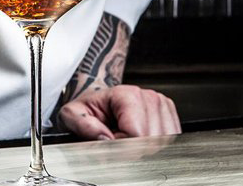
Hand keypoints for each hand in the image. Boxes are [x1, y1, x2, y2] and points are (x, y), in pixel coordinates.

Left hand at [58, 85, 180, 139]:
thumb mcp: (72, 114)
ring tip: (126, 137)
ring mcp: (162, 106)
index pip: (136, 134)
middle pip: (151, 140)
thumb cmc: (89, 108)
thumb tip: (104, 138)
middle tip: (116, 139)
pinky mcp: (169, 117)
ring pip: (163, 143)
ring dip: (144, 148)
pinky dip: (154, 147)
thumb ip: (83, 125)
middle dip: (132, 148)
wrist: (99, 101)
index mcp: (126, 94)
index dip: (121, 145)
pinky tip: (138, 139)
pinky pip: (170, 143)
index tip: (109, 140)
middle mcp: (148, 97)